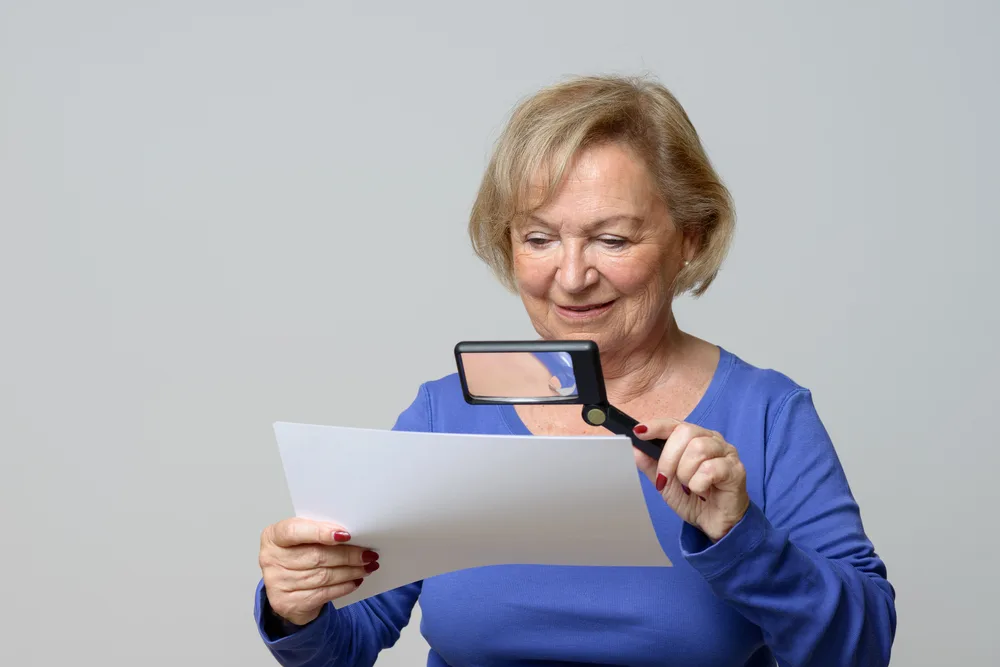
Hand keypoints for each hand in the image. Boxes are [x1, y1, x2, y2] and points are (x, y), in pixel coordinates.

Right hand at [259, 518, 379, 625]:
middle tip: (368, 554)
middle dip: (347, 555)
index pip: (294, 531)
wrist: (287, 588)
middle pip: (316, 556)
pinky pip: (322, 593)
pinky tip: (355, 581)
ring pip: (323, 576)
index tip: (345, 534)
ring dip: (350, 572)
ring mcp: (278, 583)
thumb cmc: (298, 555)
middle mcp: (270, 560)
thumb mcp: (302, 539)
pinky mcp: (288, 603)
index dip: (320, 532)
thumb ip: (319, 533)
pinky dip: (343, 587)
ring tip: (367, 567)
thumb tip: (349, 535)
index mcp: (273, 537)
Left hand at [632, 419, 749, 541]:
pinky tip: (701, 491)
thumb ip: (651, 464)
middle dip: (669, 458)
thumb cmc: (694, 499)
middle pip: (685, 432)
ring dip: (685, 473)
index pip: (675, 423)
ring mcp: (727, 453)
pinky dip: (698, 483)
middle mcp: (712, 440)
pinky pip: (710, 469)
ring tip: (688, 486)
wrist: (715, 524)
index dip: (657, 426)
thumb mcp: (665, 482)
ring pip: (698, 449)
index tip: (639, 432)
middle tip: (666, 478)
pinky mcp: (736, 470)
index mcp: (695, 438)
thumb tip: (633, 448)